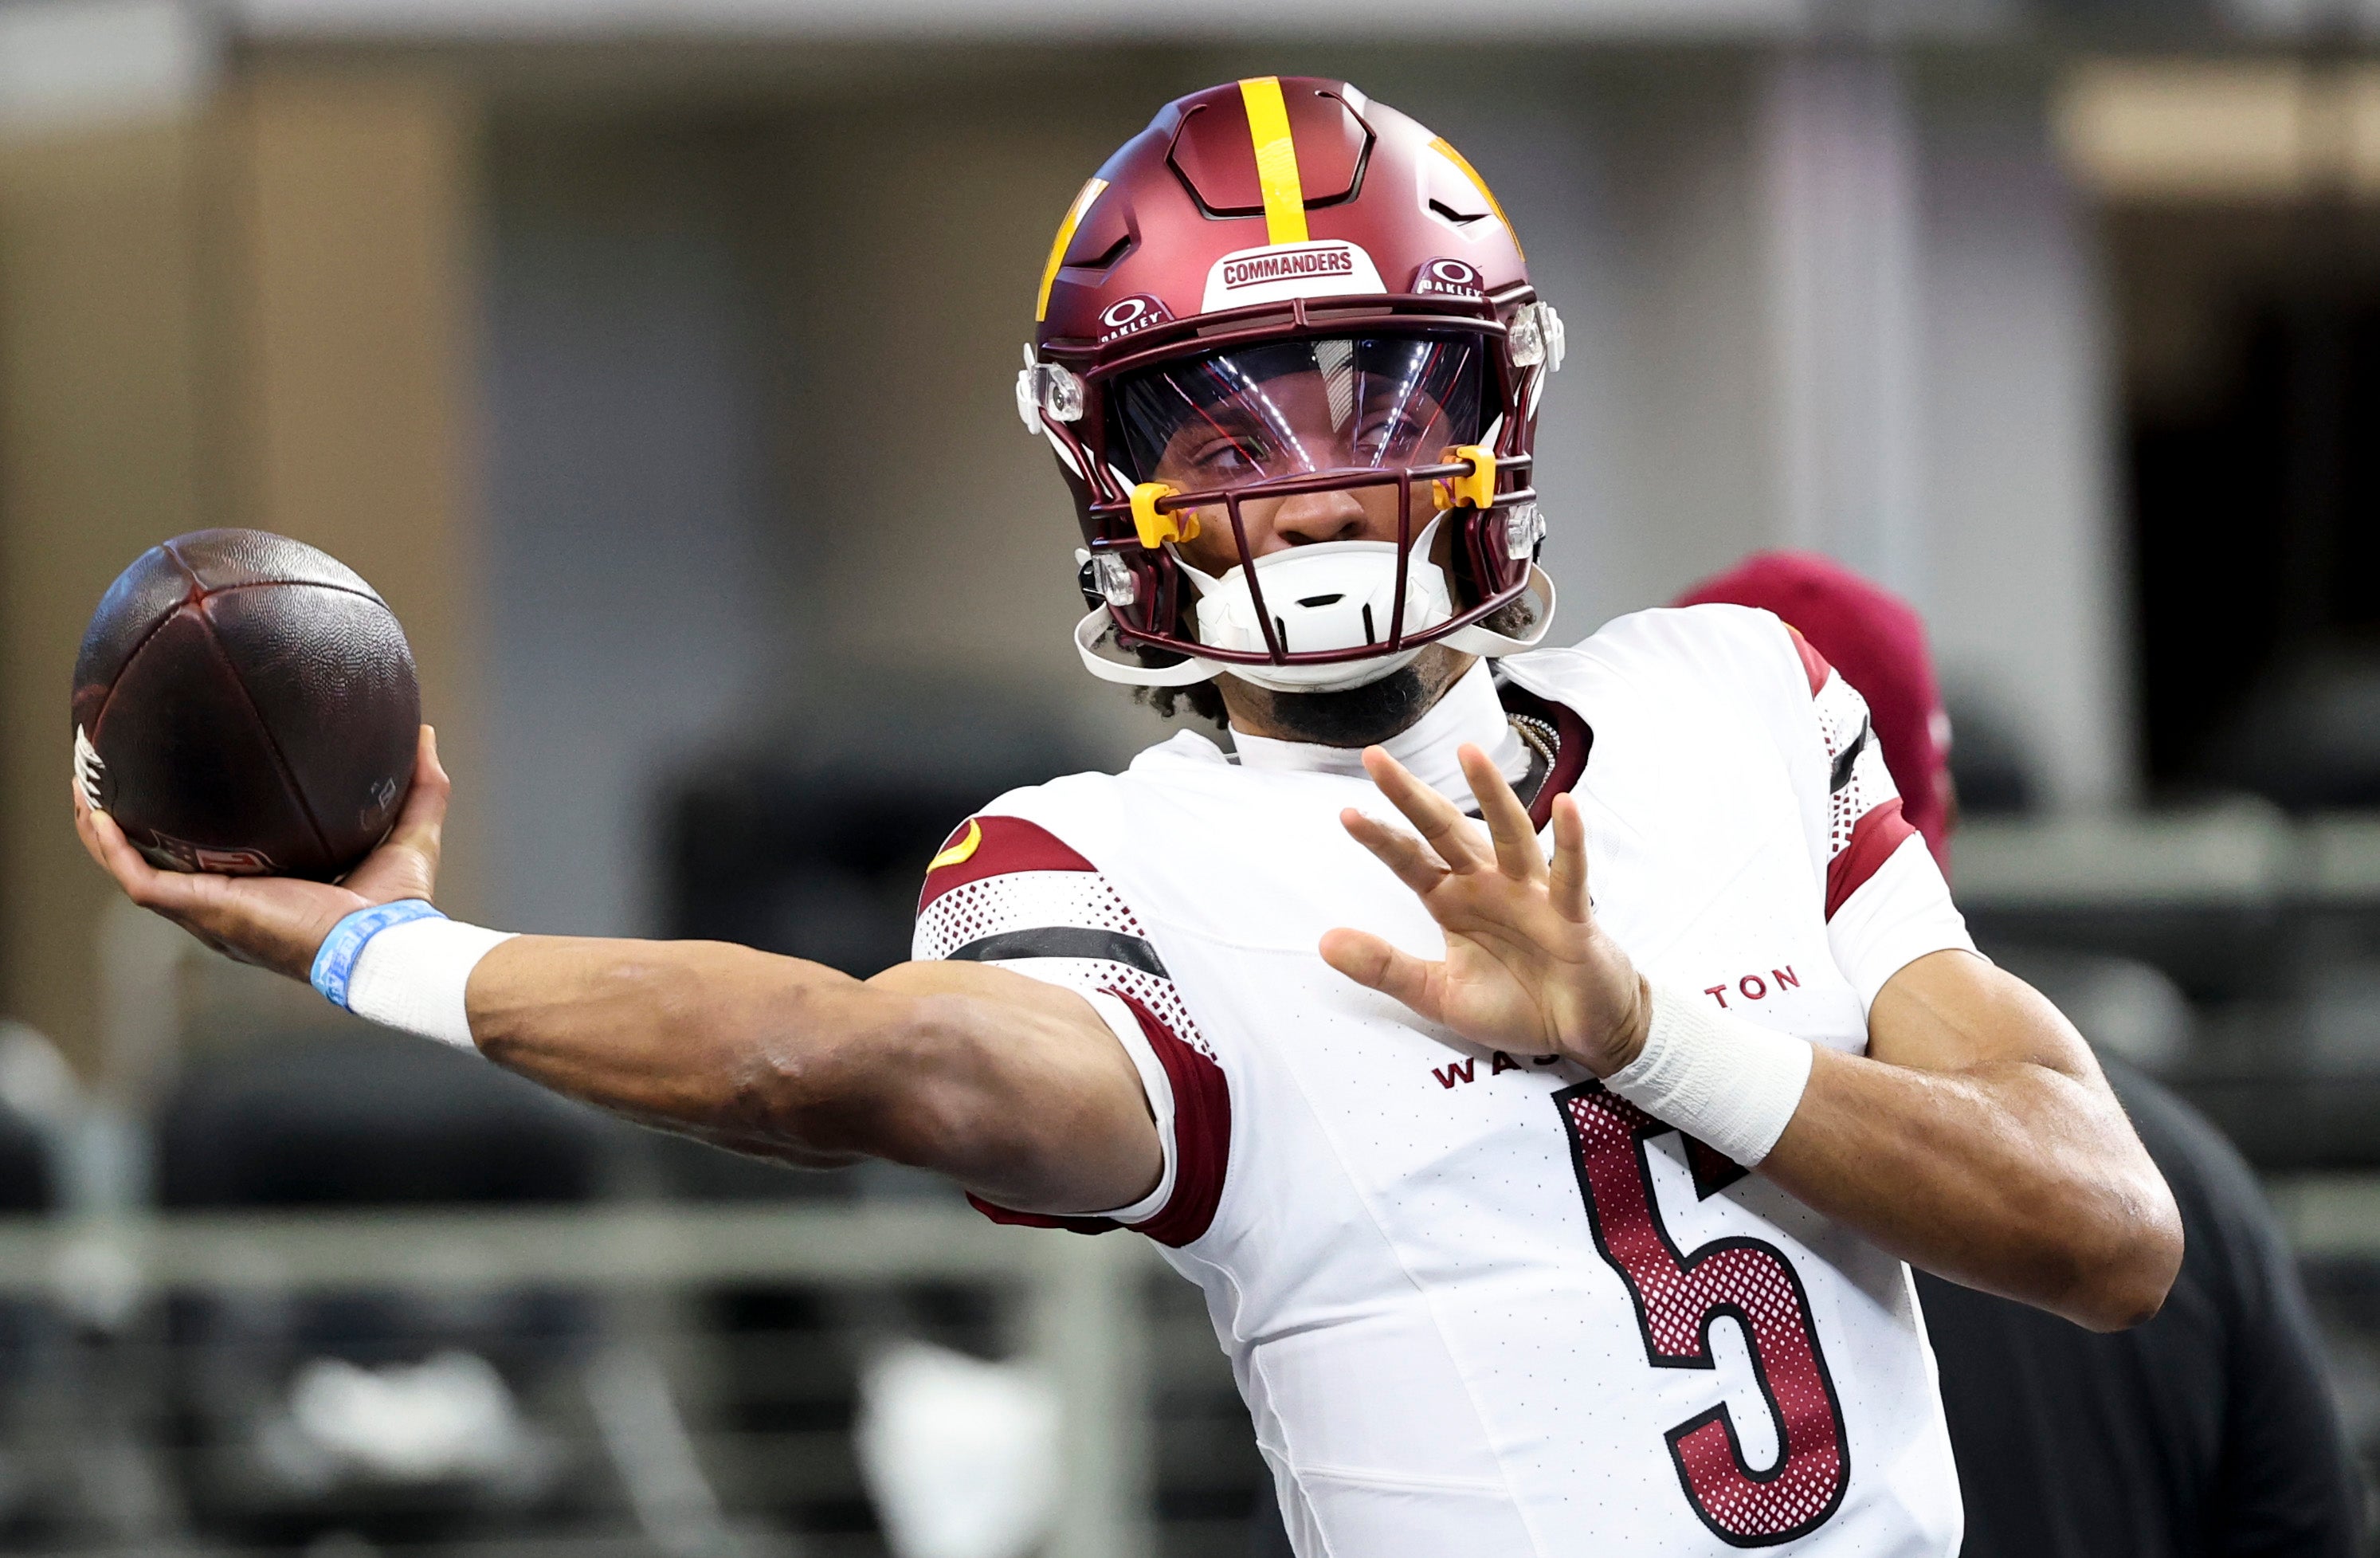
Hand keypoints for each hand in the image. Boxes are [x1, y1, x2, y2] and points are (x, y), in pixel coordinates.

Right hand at [73, 725, 450, 982]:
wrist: (384, 942)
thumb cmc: (398, 907)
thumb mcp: (409, 833)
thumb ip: (420, 786)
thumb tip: (425, 732)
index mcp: (264, 888)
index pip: (216, 856)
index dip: (192, 824)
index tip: (179, 782)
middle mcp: (227, 900)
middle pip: (160, 859)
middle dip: (128, 822)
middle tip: (112, 775)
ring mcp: (209, 908)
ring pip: (136, 866)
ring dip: (102, 828)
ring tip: (83, 783)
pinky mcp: (203, 908)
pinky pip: (139, 877)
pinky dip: (111, 846)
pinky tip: (97, 810)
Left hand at [1319, 744, 1649, 1075]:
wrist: (1580, 1032)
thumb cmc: (1515, 1004)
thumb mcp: (1437, 994)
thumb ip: (1386, 968)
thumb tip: (1324, 943)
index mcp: (1453, 900)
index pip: (1409, 861)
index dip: (1380, 838)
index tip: (1346, 813)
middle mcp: (1489, 885)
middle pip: (1446, 831)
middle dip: (1412, 796)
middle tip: (1375, 759)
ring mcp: (1532, 894)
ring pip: (1509, 835)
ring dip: (1491, 794)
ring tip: (1469, 754)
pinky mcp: (1573, 916)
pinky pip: (1571, 875)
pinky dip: (1570, 842)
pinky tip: (1566, 806)